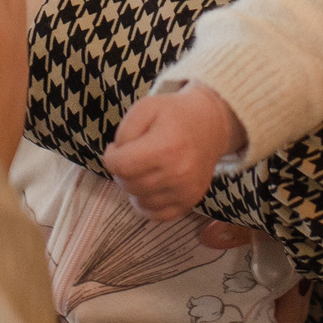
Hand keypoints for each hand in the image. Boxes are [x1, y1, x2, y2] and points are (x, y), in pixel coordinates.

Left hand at [102, 84, 245, 218]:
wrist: (211, 124)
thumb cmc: (174, 113)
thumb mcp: (145, 107)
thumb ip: (125, 131)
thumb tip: (116, 158)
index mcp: (165, 146)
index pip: (121, 165)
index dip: (111, 157)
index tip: (116, 149)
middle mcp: (177, 172)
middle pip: (129, 184)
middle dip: (122, 171)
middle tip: (130, 157)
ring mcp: (186, 190)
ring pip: (140, 201)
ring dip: (134, 187)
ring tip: (143, 169)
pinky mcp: (191, 201)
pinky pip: (158, 215)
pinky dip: (148, 204)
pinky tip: (149, 187)